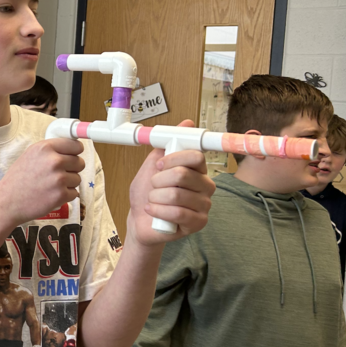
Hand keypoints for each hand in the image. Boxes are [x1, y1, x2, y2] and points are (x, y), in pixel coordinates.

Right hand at [0, 137, 84, 227]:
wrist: (7, 202)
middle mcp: (54, 161)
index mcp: (45, 148)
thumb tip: (71, 150)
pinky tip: (51, 195)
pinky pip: (74, 193)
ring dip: (68, 184)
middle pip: (80, 162)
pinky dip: (65, 196)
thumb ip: (50, 151)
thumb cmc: (17, 180)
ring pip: (77, 179)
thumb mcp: (30, 155)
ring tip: (50, 187)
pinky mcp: (61, 195)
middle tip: (58, 175)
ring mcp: (59, 178)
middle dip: (72, 169)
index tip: (72, 157)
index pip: (76, 145)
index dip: (75, 152)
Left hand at [127, 120, 214, 246]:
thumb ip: (166, 146)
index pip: (195, 156)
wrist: (139, 221)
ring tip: (153, 200)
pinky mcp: (198, 223)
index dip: (172, 159)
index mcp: (197, 170)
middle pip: (183, 174)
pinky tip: (152, 211)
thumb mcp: (152, 166)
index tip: (158, 165)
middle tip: (153, 186)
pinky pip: (177, 213)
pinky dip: (158, 211)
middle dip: (158, 180)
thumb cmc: (147, 194)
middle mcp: (205, 186)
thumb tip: (187, 123)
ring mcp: (204, 205)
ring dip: (155, 197)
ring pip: (176, 195)